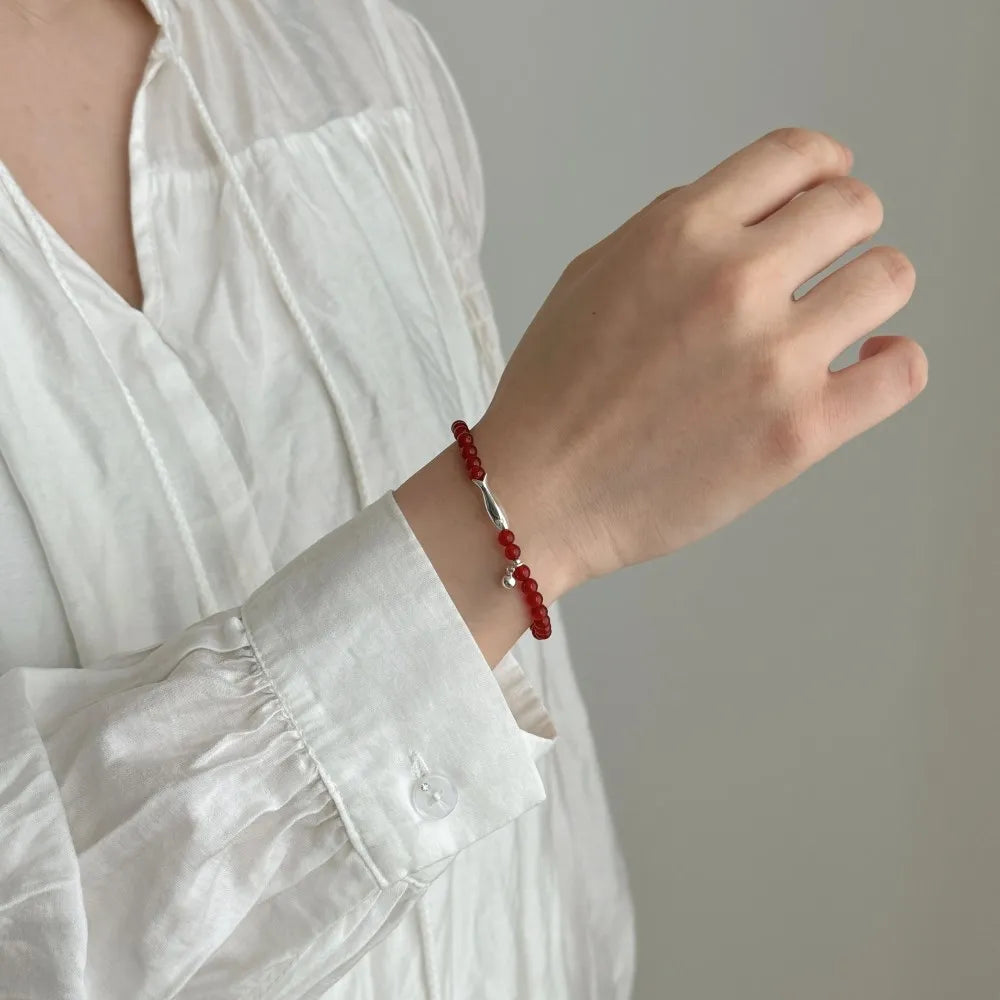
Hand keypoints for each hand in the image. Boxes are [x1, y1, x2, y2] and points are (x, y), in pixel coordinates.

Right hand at [474, 127, 926, 594]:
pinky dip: (893, 360)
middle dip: (843, 228)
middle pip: (854, 209)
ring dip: (867, 290)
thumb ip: (671, 229)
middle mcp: (734, 282)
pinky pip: (901, 371)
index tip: (824, 187)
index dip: (821, 167)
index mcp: (680, 233)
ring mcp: (774, 359)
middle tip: (823, 262)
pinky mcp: (800, 432)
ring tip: (836, 317)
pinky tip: (867, 362)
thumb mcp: (590, 276)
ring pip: (889, 278)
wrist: (540, 494)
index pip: (797, 156)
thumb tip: (747, 216)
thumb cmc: (553, 394)